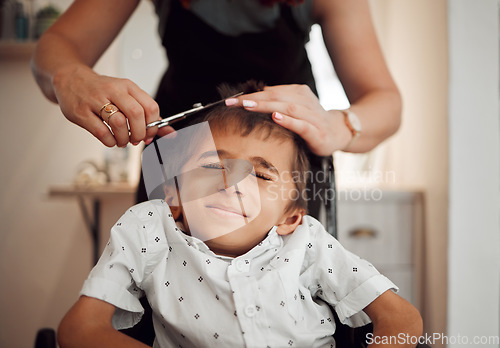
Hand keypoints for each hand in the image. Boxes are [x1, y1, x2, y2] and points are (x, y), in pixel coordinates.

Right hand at [52, 64, 172, 146]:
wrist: (70, 79)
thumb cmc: (102, 91)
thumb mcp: (127, 96)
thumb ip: (147, 114)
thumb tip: (170, 132)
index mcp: (128, 86)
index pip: (151, 107)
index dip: (153, 126)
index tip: (150, 134)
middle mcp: (113, 91)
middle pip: (136, 115)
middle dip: (140, 133)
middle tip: (136, 139)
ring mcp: (95, 101)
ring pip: (119, 124)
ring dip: (124, 139)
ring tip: (122, 140)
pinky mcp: (82, 113)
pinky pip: (101, 132)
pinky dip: (110, 141)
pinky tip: (110, 140)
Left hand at [225, 84, 351, 155]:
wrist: (338, 132)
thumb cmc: (310, 121)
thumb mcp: (294, 108)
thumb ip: (278, 102)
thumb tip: (256, 96)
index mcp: (298, 93)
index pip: (271, 92)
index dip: (250, 95)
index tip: (231, 100)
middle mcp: (306, 101)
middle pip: (276, 97)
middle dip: (253, 99)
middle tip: (233, 103)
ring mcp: (313, 116)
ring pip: (288, 107)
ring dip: (266, 106)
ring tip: (248, 106)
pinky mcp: (318, 132)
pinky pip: (302, 125)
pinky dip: (288, 120)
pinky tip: (275, 117)